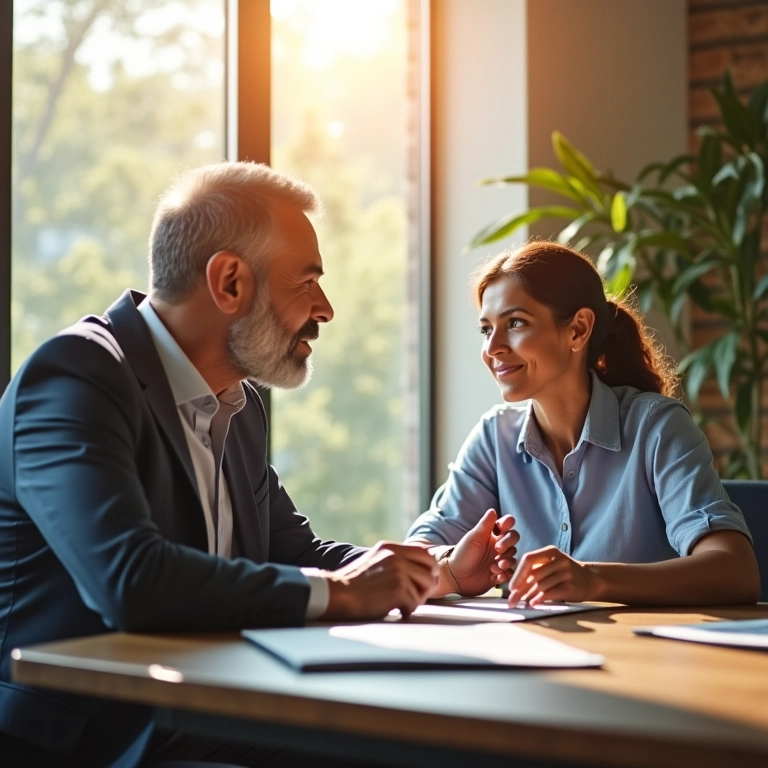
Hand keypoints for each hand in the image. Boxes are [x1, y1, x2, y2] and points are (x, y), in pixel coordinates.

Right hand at [321, 542, 437, 620]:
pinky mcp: (398, 589)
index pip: (424, 552)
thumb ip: (396, 560)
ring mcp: (398, 572)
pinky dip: (406, 611)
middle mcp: (396, 556)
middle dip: (426, 585)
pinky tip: (393, 609)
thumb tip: (424, 570)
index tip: (422, 580)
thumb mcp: (376, 561)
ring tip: (401, 603)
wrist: (338, 594)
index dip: (429, 568)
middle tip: (414, 595)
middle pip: (431, 570)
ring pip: (425, 588)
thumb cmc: (356, 584)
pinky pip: (414, 604)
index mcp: (390, 548)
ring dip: (416, 599)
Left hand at [441, 509, 518, 596]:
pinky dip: (505, 574)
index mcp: (492, 534)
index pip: (507, 525)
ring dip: (507, 560)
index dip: (508, 524)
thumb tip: (493, 510)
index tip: (501, 528)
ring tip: (495, 565)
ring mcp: (499, 559)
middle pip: (513, 538)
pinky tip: (496, 575)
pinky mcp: (499, 573)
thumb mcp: (473, 538)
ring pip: (513, 556)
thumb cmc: (462, 553)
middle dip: (508, 543)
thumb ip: (485, 525)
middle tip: (497, 549)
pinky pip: (509, 572)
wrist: (455, 575)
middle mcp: (498, 545)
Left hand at [507, 545, 593, 605]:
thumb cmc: (563, 573)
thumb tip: (513, 588)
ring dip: (529, 596)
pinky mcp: (572, 586)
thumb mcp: (550, 564)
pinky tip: (533, 604)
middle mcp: (559, 560)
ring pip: (541, 585)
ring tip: (522, 603)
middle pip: (533, 575)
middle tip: (511, 601)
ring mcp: (567, 573)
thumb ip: (534, 571)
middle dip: (520, 590)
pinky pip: (551, 593)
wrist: (590, 580)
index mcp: (550, 551)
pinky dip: (540, 599)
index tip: (511, 587)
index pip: (528, 559)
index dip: (518, 574)